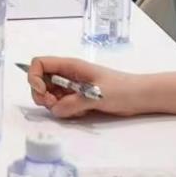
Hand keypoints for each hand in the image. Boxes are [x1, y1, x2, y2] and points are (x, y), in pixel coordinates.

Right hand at [27, 57, 142, 117]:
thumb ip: (74, 102)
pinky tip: (82, 112)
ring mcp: (72, 88)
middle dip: (42, 95)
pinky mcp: (78, 99)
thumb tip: (55, 110)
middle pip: (40, 81)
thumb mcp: (97, 94)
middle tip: (56, 106)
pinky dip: (66, 111)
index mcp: (70, 66)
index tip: (44, 93)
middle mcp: (67, 75)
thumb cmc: (122, 88)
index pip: (39, 64)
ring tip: (73, 110)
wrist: (140, 97)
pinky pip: (63, 106)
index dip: (34, 77)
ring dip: (55, 105)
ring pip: (50, 96)